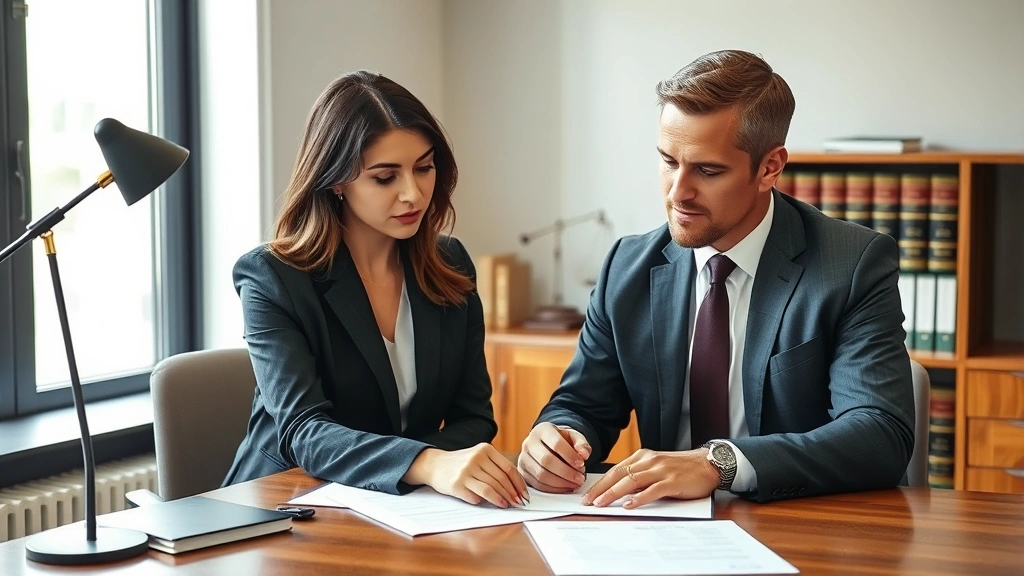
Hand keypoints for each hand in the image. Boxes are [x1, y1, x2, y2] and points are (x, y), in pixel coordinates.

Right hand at [403, 444, 528, 507]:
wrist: (434, 464)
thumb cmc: (461, 463)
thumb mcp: (479, 457)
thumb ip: (495, 467)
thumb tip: (517, 487)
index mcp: (485, 450)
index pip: (508, 468)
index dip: (519, 483)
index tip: (524, 494)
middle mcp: (476, 458)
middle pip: (501, 480)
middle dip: (513, 494)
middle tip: (519, 503)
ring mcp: (466, 471)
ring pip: (491, 489)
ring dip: (503, 499)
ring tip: (508, 505)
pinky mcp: (456, 484)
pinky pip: (477, 496)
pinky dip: (487, 502)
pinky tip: (493, 504)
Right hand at [518, 423, 591, 492]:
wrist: (546, 444)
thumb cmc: (561, 441)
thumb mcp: (573, 436)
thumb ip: (581, 443)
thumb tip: (584, 454)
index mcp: (542, 430)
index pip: (556, 443)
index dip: (570, 455)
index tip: (581, 464)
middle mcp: (529, 443)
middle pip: (546, 461)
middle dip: (566, 472)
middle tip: (580, 478)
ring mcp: (523, 458)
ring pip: (541, 475)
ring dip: (561, 483)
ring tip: (574, 483)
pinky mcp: (522, 472)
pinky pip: (537, 484)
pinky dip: (553, 489)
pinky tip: (565, 487)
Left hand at [582, 447, 718, 508]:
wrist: (708, 464)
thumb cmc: (681, 469)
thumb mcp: (656, 468)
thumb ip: (640, 477)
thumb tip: (619, 492)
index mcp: (643, 456)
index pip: (615, 470)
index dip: (600, 483)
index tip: (588, 495)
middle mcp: (649, 461)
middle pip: (619, 475)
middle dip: (601, 489)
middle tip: (588, 502)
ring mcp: (661, 470)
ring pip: (631, 481)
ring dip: (614, 493)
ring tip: (602, 504)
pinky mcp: (672, 481)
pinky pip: (652, 490)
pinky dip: (639, 498)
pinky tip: (629, 505)